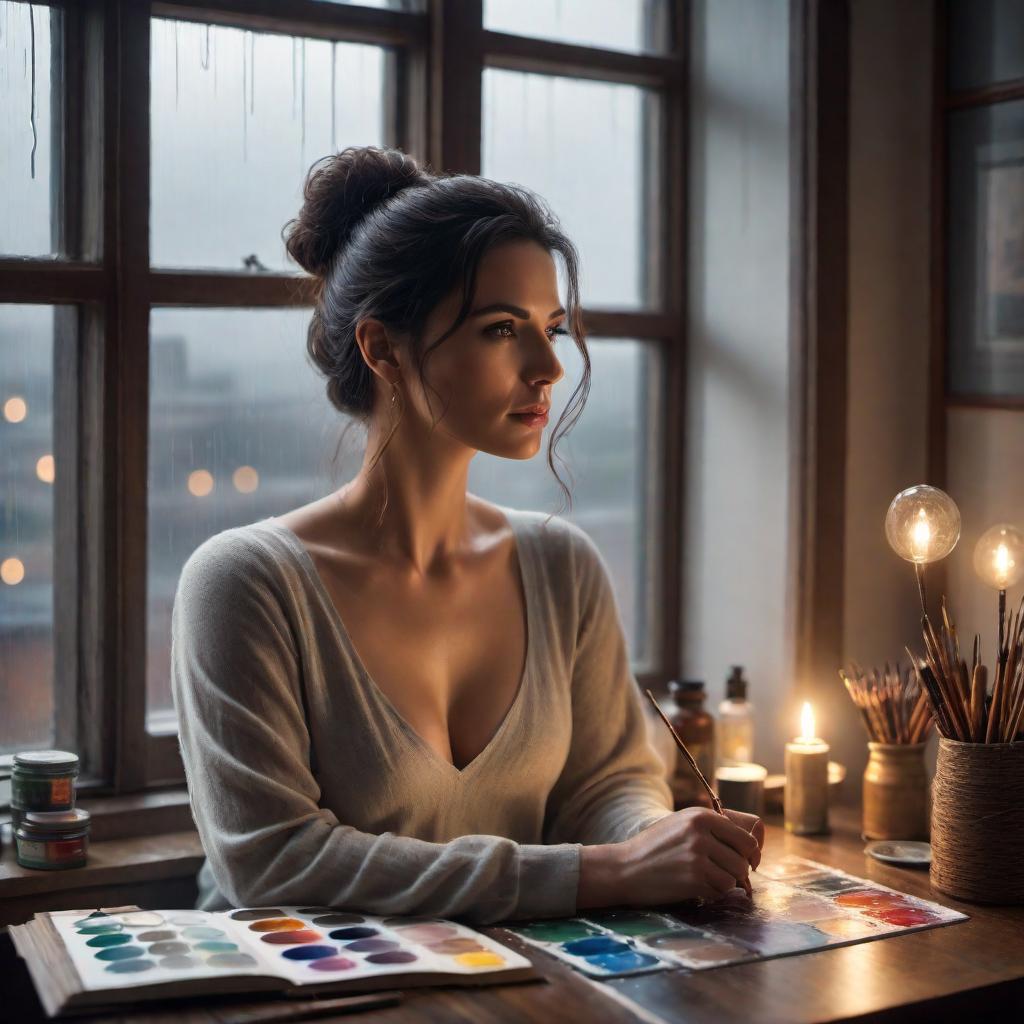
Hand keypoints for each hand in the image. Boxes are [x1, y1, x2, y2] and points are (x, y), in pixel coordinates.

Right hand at [578, 806, 763, 908]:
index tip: (748, 860)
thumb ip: (714, 827)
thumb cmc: (656, 846)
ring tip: (705, 878)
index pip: (748, 835)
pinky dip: (713, 892)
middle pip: (745, 857)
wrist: (625, 867)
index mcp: (702, 815)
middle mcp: (702, 832)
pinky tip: (696, 886)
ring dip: (725, 882)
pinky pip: (721, 890)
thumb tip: (754, 842)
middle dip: (739, 868)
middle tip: (724, 872)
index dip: (751, 851)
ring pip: (735, 876)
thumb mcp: (683, 824)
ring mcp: (698, 856)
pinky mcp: (694, 878)